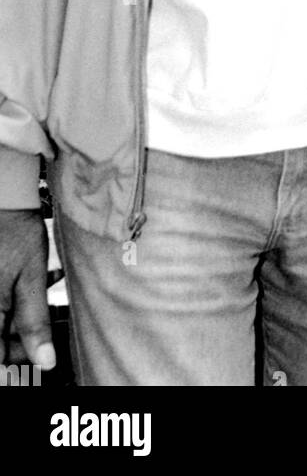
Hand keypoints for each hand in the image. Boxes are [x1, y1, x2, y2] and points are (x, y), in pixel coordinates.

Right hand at [0, 209, 54, 369]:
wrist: (3, 198)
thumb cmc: (16, 233)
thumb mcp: (32, 278)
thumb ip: (34, 322)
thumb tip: (45, 362)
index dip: (14, 364)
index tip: (36, 362)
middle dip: (19, 342)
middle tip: (46, 329)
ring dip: (17, 323)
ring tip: (41, 300)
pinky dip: (11, 307)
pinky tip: (31, 291)